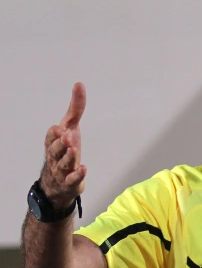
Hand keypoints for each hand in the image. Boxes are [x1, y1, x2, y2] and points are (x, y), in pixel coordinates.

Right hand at [41, 82, 86, 207]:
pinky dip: (77, 175)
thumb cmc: (66, 150)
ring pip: (63, 164)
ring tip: (74, 150)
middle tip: (67, 137)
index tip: (60, 128)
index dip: (54, 133)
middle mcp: (55, 157)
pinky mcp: (70, 183)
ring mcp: (62, 171)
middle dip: (60, 144)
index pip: (51, 137)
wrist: (60, 181)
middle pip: (55, 151)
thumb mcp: (71, 127)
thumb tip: (79, 84)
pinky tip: (83, 168)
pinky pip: (72, 180)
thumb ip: (76, 108)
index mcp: (53, 143)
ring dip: (68, 157)